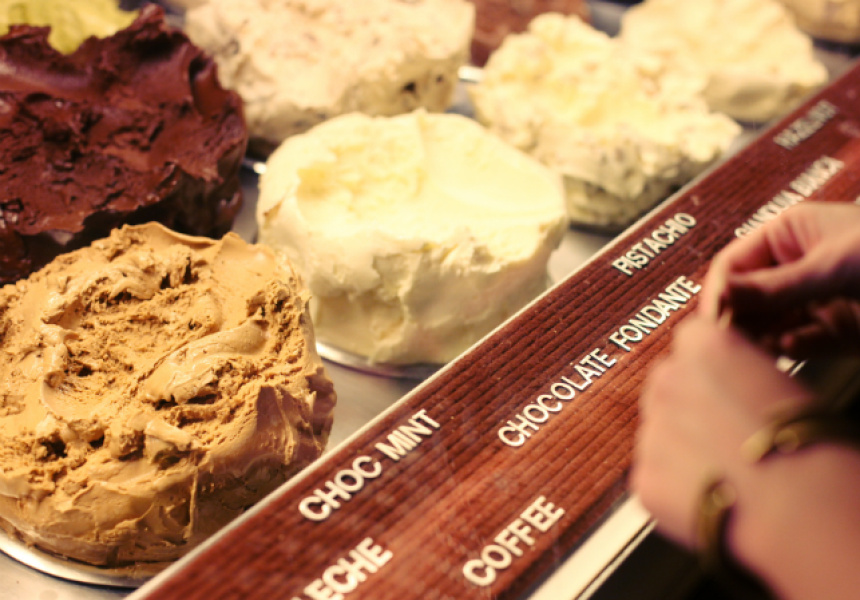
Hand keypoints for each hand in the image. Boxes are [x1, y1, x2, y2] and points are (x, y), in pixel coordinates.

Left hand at [631, 315, 812, 547]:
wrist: (793, 506)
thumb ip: (736, 361)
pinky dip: (676, 482)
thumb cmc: (803, 441)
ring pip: (658, 429)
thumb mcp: (780, 379)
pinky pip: (655, 472)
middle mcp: (667, 380)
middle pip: (668, 382)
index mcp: (704, 346)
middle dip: (689, 400)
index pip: (691, 337)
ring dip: (680, 442)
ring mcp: (650, 429)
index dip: (712, 362)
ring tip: (725, 465)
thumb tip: (725, 357)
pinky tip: (713, 492)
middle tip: (727, 428)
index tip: (727, 380)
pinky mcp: (644, 475)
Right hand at [699, 202, 859, 357]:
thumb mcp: (833, 268)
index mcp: (789, 235)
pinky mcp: (835, 331)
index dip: (719, 292)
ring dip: (761, 338)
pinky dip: (793, 348)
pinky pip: (800, 344)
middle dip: (736, 320)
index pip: (733, 264)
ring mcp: (816, 301)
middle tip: (725, 344)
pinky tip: (790, 345)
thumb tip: (722, 294)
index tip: (712, 320)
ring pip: (770, 325)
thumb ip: (776, 287)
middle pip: (746, 298)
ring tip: (754, 350)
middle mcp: (797, 268)